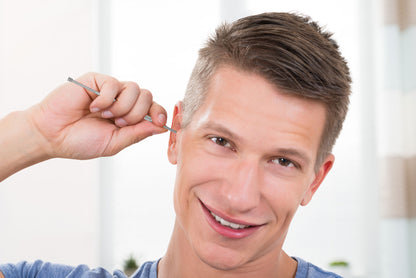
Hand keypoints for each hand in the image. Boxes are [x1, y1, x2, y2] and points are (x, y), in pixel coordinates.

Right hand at [26, 72, 167, 158]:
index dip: (160, 113)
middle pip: (148, 96)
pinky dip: (106, 99)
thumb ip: (137, 133)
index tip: (160, 121)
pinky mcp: (96, 80)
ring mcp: (110, 90)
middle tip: (118, 123)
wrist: (52, 135)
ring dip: (122, 107)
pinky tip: (93, 107)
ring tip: (105, 116)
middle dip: (137, 114)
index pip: (154, 109)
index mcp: (129, 117)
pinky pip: (114, 84)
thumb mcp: (114, 143)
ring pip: (134, 89)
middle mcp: (122, 101)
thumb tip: (162, 127)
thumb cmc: (80, 141)